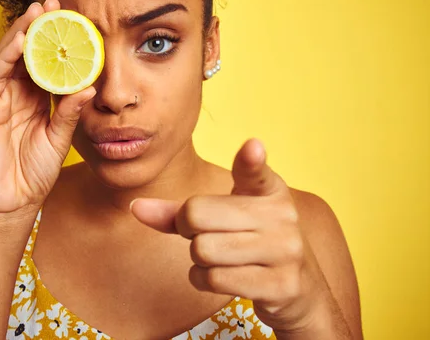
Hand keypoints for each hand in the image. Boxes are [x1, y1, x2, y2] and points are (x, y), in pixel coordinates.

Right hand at [0, 0, 94, 214]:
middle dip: (38, 28)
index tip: (72, 19)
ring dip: (21, 33)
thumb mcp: (60, 138)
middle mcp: (16, 94)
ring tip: (37, 12)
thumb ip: (69, 113)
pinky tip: (20, 40)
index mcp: (35, 100)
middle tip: (54, 4)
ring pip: (7, 58)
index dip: (56, 42)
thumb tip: (89, 87)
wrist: (13, 202)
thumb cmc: (35, 172)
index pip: (45, 63)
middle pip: (26, 54)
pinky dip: (6, 56)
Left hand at [131, 139, 329, 332]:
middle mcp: (281, 216)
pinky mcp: (281, 284)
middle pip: (196, 215)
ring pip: (202, 251)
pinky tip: (224, 277)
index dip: (251, 160)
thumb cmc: (249, 244)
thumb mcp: (223, 219)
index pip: (255, 172)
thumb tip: (136, 207)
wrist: (298, 288)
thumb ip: (179, 212)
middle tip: (206, 235)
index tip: (252, 147)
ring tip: (221, 258)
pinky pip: (214, 279)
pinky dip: (204, 280)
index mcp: (269, 191)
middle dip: (187, 230)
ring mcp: (285, 250)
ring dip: (198, 260)